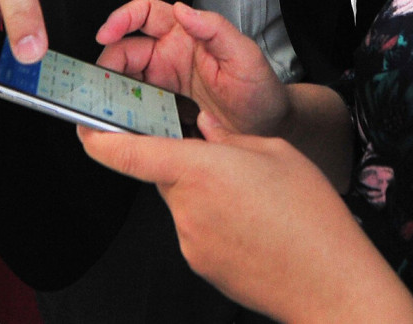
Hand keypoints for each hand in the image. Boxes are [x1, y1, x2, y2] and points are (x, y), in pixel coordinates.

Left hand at [78, 115, 412, 321]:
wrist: (328, 281)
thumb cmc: (310, 215)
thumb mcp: (275, 152)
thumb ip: (229, 138)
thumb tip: (206, 131)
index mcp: (200, 169)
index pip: (131, 153)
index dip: (99, 140)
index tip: (84, 130)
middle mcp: (187, 206)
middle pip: (167, 177)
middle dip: (191, 168)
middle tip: (236, 172)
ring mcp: (190, 240)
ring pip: (185, 205)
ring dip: (208, 198)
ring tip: (256, 206)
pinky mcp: (201, 265)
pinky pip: (197, 232)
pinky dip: (217, 225)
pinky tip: (253, 229)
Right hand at [95, 0, 289, 135]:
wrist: (268, 127)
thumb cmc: (261, 90)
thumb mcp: (245, 55)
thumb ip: (215, 28)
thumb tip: (184, 9)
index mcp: (187, 35)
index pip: (145, 13)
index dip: (122, 18)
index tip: (107, 32)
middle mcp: (171, 55)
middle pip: (125, 47)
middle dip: (109, 60)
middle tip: (103, 80)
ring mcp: (165, 82)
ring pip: (125, 76)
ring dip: (112, 86)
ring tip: (107, 99)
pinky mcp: (162, 106)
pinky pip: (134, 103)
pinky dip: (123, 108)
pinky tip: (122, 117)